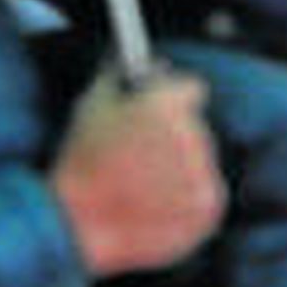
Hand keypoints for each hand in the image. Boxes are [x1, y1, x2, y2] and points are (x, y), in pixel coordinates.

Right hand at [51, 71, 224, 275]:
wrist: (76, 224)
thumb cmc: (78, 162)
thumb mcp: (91, 105)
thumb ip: (120, 76)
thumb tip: (141, 61)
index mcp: (168, 105)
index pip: (192, 88)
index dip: (175, 98)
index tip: (161, 111)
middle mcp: (194, 136)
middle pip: (195, 128)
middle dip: (174, 138)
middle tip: (140, 157)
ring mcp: (204, 174)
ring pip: (199, 163)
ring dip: (180, 170)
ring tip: (140, 186)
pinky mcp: (209, 206)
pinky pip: (204, 196)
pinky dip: (185, 201)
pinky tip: (153, 206)